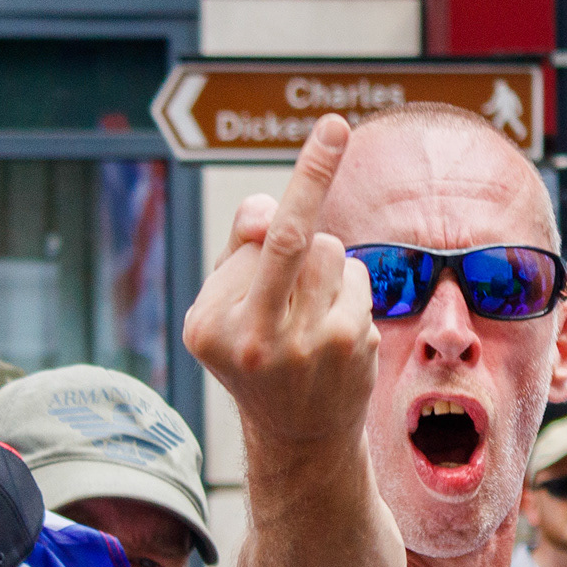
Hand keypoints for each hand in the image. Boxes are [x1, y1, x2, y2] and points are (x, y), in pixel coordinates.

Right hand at [181, 114, 380, 445]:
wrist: (300, 439)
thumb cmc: (256, 356)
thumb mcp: (225, 308)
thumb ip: (241, 250)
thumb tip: (272, 210)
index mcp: (210, 326)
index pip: (262, 239)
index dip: (307, 178)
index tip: (335, 127)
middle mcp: (255, 339)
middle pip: (297, 238)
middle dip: (315, 177)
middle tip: (333, 128)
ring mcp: (309, 347)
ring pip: (332, 253)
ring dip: (325, 264)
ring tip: (310, 306)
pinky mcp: (351, 349)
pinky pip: (357, 280)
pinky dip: (348, 290)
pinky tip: (334, 330)